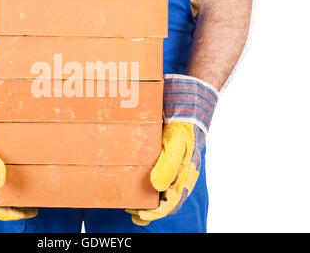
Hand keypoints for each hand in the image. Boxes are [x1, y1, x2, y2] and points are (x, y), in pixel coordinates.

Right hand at [0, 71, 36, 220]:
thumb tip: (1, 181)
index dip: (5, 212)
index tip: (24, 213)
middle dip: (14, 205)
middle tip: (33, 207)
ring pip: (5, 185)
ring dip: (18, 192)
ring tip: (35, 195)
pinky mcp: (0, 156)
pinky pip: (12, 170)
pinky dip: (22, 175)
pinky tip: (34, 174)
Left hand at [127, 74, 217, 225]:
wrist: (187, 101)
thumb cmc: (185, 123)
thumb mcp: (177, 143)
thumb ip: (168, 165)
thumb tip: (156, 189)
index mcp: (184, 174)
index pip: (171, 202)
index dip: (155, 213)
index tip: (138, 215)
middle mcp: (178, 172)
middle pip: (164, 199)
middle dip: (148, 209)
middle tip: (129, 209)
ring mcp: (172, 163)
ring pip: (160, 188)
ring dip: (146, 197)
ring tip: (130, 200)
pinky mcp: (164, 154)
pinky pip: (155, 172)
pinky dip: (145, 181)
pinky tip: (134, 179)